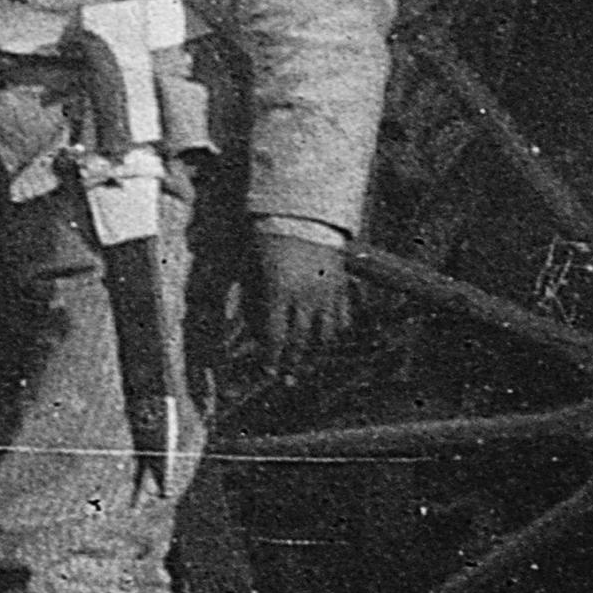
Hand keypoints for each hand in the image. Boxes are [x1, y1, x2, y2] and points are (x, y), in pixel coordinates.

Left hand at [250, 221, 353, 366]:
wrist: (301, 213)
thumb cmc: (266, 239)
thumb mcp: (249, 267)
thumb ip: (251, 299)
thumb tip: (250, 329)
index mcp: (279, 292)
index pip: (276, 336)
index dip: (272, 358)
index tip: (268, 372)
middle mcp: (306, 297)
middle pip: (302, 341)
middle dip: (293, 363)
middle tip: (288, 380)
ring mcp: (328, 292)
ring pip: (326, 334)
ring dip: (316, 353)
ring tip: (308, 365)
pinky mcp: (343, 286)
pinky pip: (343, 318)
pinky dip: (335, 332)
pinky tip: (327, 340)